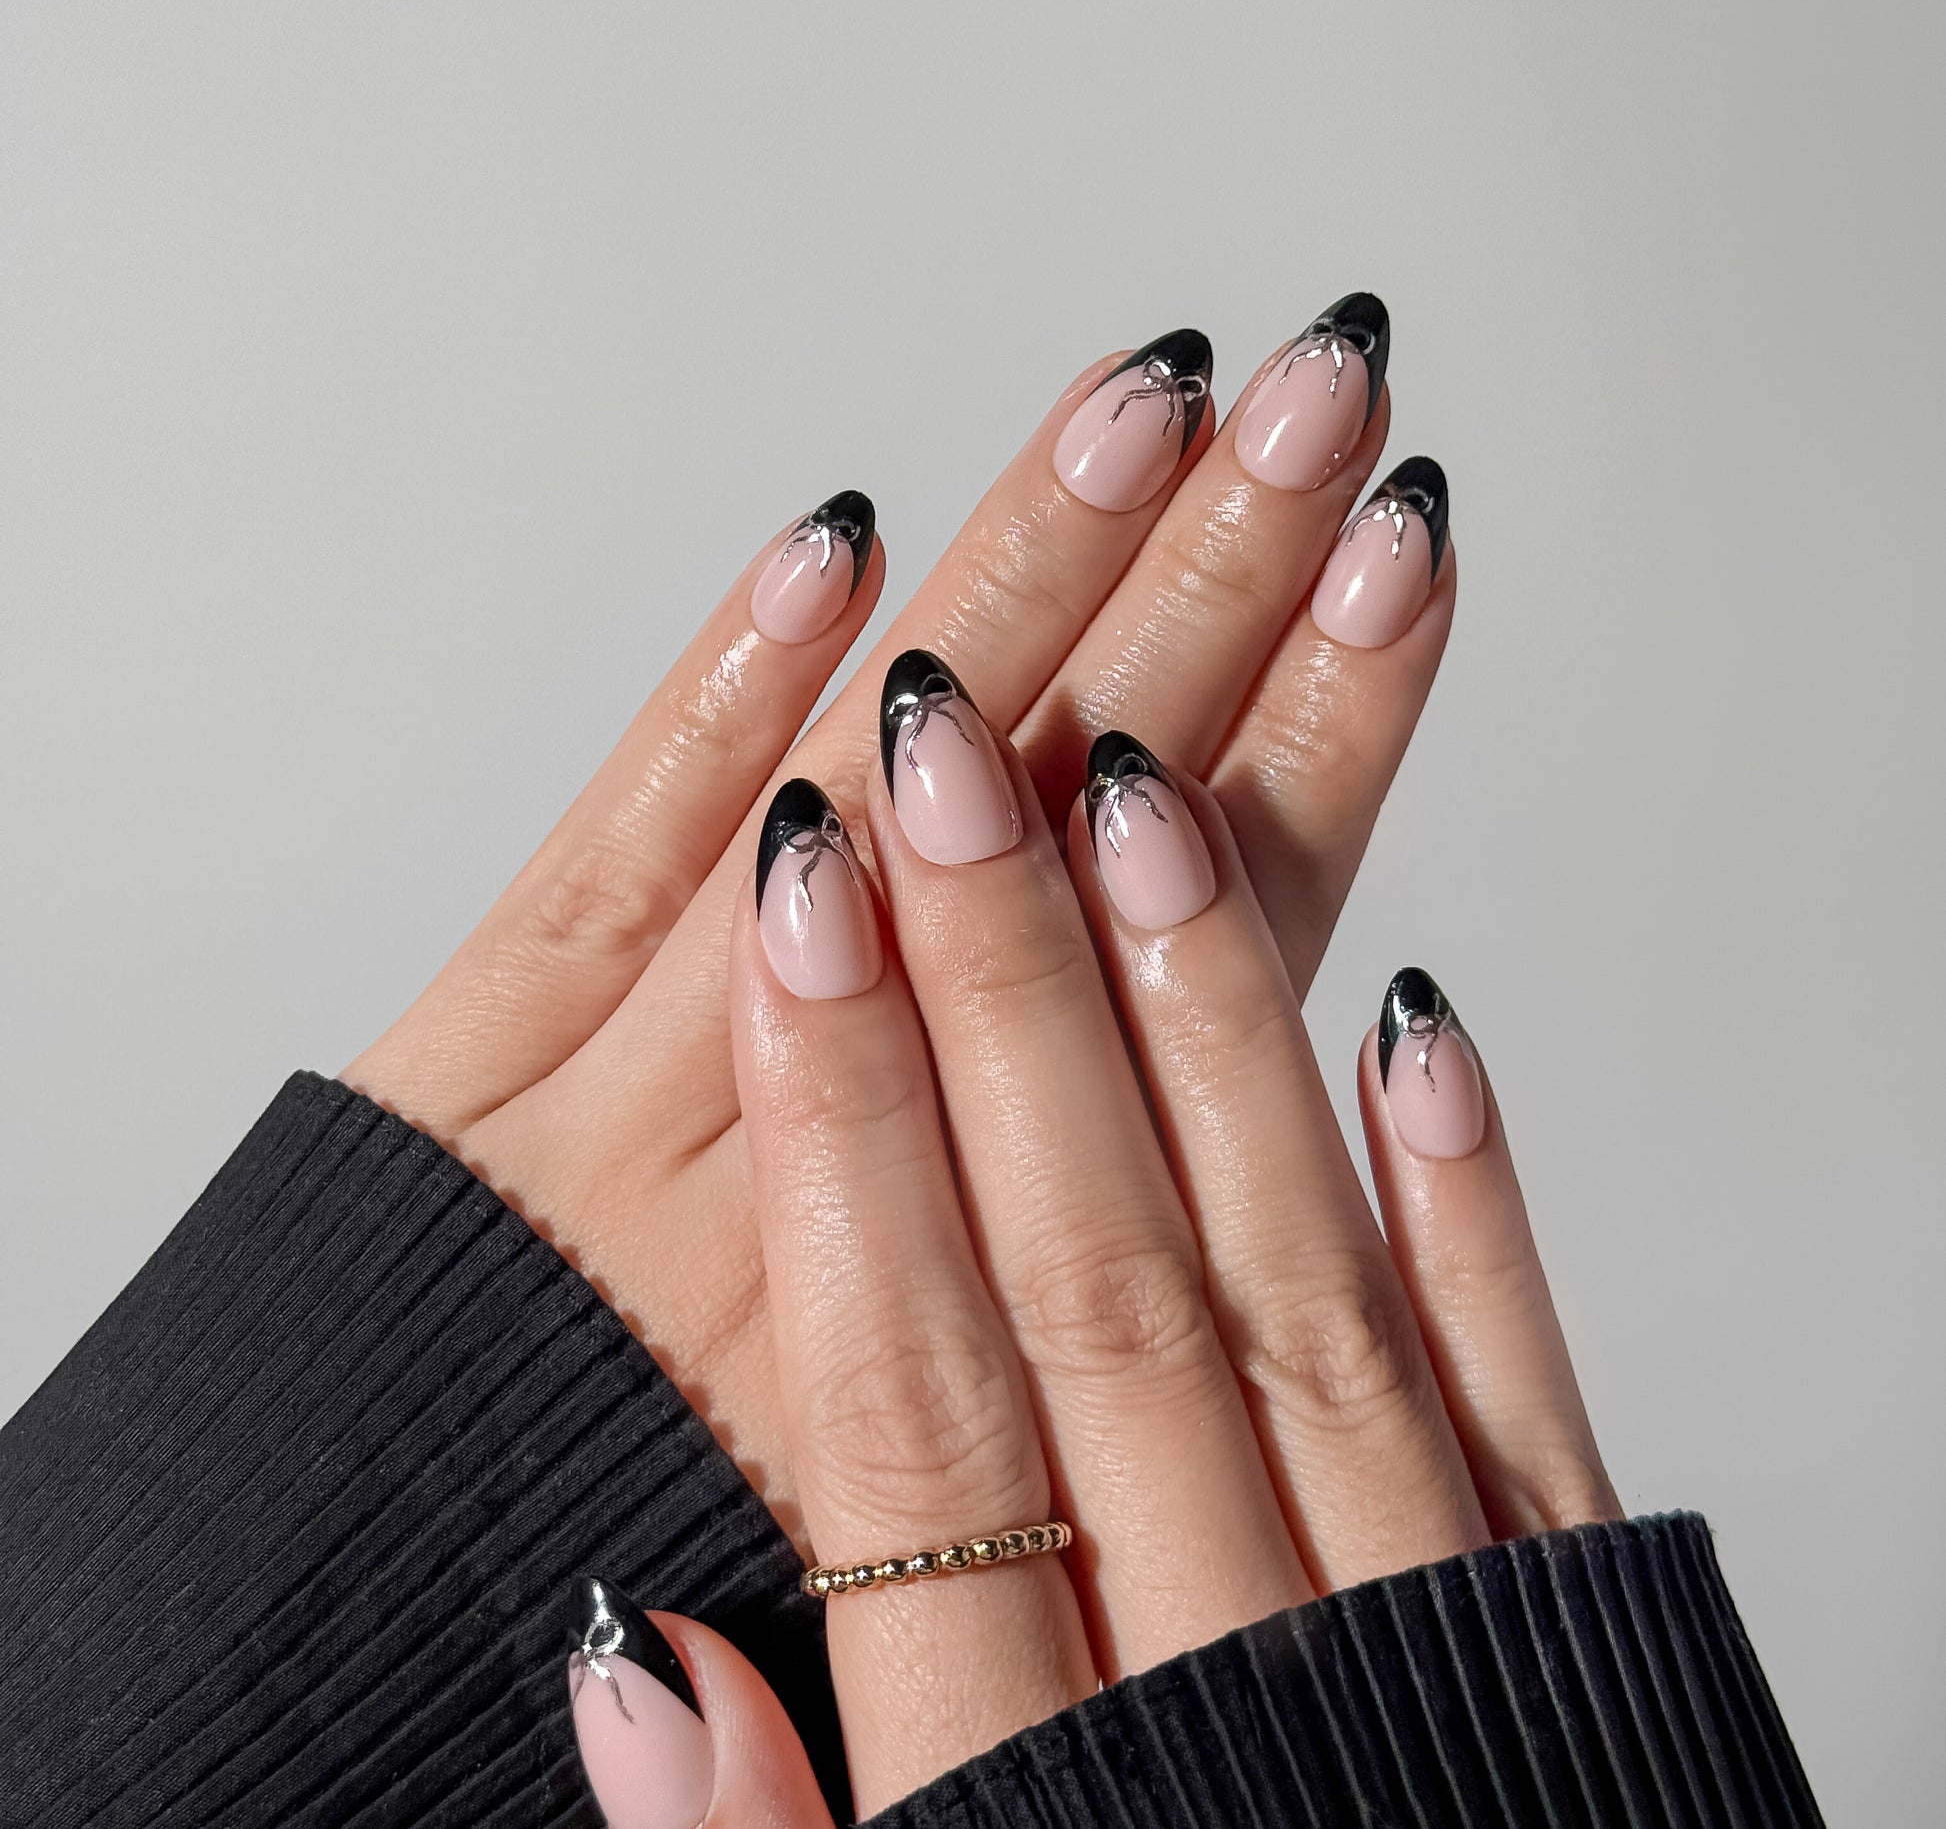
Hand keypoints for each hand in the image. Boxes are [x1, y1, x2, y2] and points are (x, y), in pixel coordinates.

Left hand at [349, 307, 1453, 1514]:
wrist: (372, 1651)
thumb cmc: (690, 1563)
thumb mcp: (972, 1494)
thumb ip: (1092, 1274)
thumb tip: (1247, 1118)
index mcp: (1002, 1280)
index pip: (1210, 951)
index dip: (1322, 733)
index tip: (1403, 559)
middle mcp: (850, 1169)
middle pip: (1065, 826)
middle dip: (1214, 581)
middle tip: (1314, 391)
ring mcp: (643, 1098)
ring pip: (861, 802)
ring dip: (1012, 585)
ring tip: (1139, 405)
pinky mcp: (469, 1073)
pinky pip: (609, 856)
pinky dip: (712, 699)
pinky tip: (829, 552)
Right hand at [562, 673, 1616, 1823]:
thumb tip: (621, 1653)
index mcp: (1039, 1796)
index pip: (906, 1403)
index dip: (838, 1135)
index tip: (789, 907)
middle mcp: (1243, 1682)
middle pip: (1093, 1288)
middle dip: (995, 1001)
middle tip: (936, 749)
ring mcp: (1438, 1646)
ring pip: (1292, 1288)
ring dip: (1205, 1031)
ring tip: (1134, 794)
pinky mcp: (1587, 1634)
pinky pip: (1523, 1392)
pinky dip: (1468, 1198)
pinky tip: (1416, 1015)